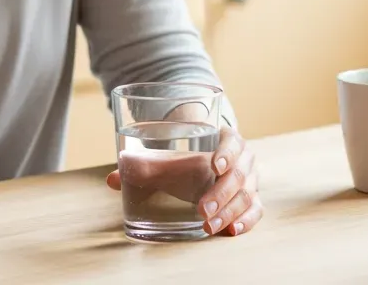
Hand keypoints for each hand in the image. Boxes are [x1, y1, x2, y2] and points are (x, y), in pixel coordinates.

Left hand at [106, 126, 261, 236]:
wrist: (206, 163)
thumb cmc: (186, 160)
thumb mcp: (168, 160)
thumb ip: (142, 167)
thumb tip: (112, 179)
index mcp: (225, 139)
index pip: (232, 141)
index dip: (226, 152)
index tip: (214, 165)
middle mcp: (243, 159)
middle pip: (240, 174)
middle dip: (221, 193)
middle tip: (202, 209)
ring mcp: (250, 180)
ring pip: (247, 195)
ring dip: (229, 212)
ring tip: (208, 226)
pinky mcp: (252, 200)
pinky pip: (255, 210)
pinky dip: (246, 221)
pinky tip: (231, 230)